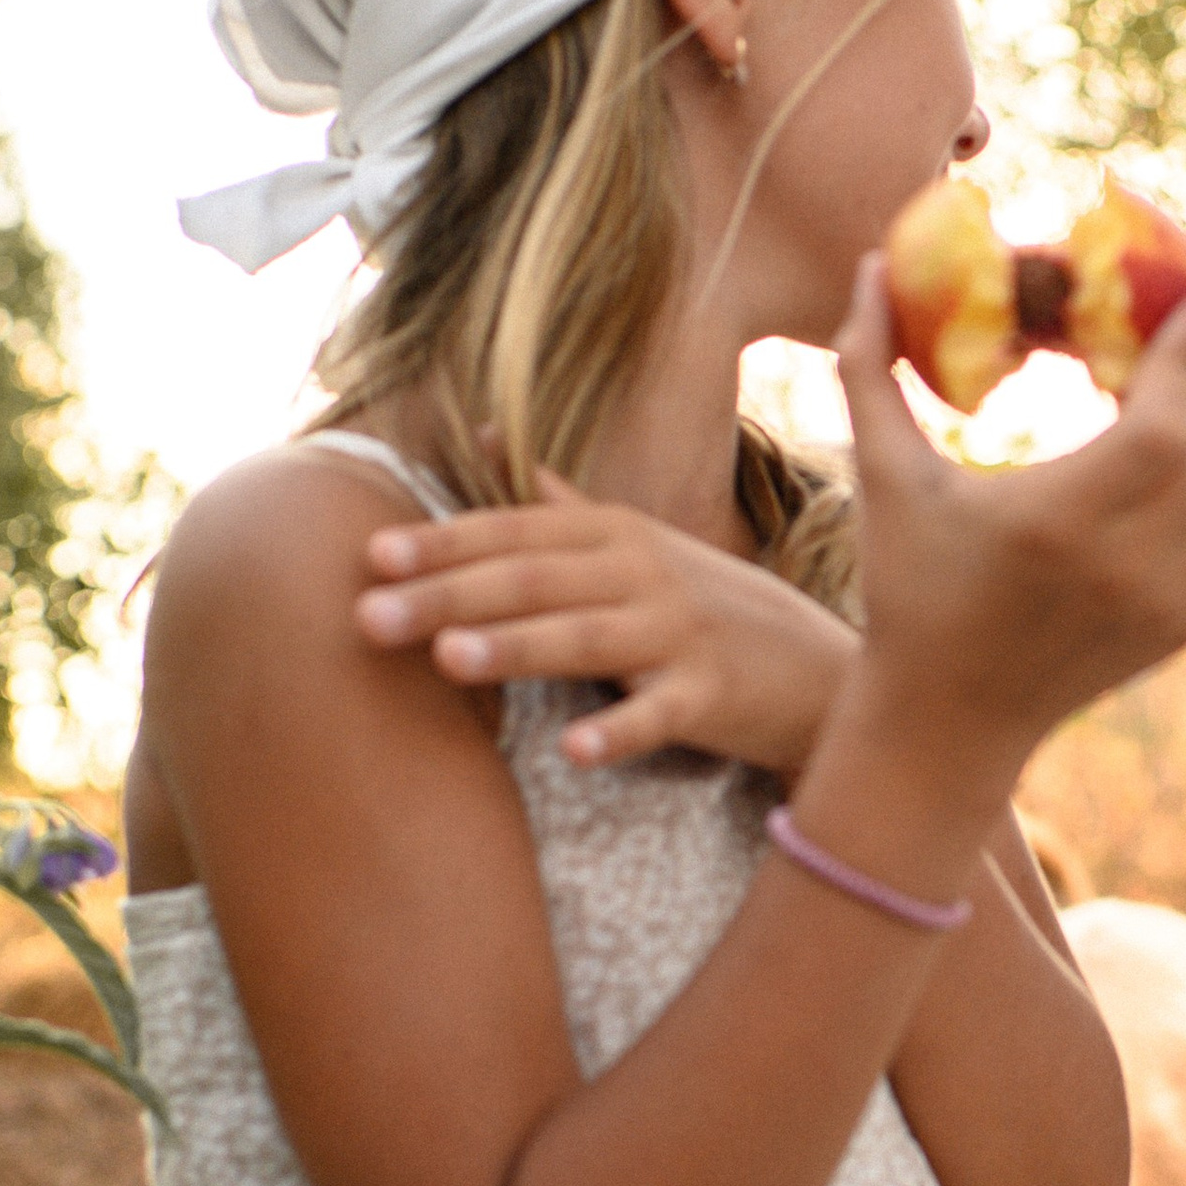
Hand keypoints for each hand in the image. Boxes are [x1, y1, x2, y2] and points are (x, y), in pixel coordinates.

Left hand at [355, 473, 856, 776]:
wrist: (819, 666)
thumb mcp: (640, 542)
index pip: (517, 532)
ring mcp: (680, 633)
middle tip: (367, 616)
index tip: (372, 555)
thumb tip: (485, 435)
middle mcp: (644, 573)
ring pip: (585, 638)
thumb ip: (559, 501)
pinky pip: (660, 715)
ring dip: (516, 646)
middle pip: (535, 580)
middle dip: (448, 596)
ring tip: (447, 659)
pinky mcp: (713, 695)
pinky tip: (572, 750)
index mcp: (616, 534)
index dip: (445, 541)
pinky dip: (619, 731)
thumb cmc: (708, 605)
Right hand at [835, 263, 1185, 776]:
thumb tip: (873, 261)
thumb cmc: (907, 588)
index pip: (1162, 418)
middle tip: (1179, 322)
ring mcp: (1167, 599)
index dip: (1181, 351)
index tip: (1175, 296)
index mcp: (1056, 519)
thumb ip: (867, 362)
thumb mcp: (881, 474)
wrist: (947, 718)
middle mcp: (1126, 562)